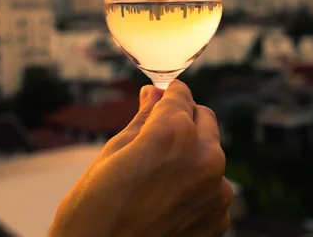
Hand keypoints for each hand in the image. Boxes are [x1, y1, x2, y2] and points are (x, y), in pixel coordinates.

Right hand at [49, 80, 232, 236]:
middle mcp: (204, 158)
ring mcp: (216, 192)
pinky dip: (194, 185)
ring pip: (210, 153)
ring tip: (155, 177)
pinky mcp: (219, 218)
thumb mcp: (112, 153)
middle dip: (182, 120)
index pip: (180, 95)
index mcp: (173, 134)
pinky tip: (165, 199)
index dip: (165, 94)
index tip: (157, 97)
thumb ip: (142, 120)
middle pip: (203, 119)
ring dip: (191, 154)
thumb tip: (152, 94)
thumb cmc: (93, 210)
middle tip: (153, 136)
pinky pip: (212, 186)